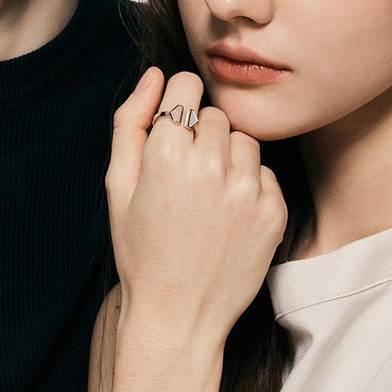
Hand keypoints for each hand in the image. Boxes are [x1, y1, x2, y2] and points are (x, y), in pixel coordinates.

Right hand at [107, 68, 286, 347]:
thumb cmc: (141, 251)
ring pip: (244, 141)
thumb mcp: (118, 186)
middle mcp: (210, 165)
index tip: (172, 136)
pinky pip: (267, 173)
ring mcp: (247, 189)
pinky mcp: (273, 211)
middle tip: (184, 181)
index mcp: (165, 153)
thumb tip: (155, 75)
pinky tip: (228, 218)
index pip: (185, 86)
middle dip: (200, 138)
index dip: (176, 108)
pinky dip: (250, 188)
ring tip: (207, 200)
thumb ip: (131, 122)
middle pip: (216, 115)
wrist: (178, 316)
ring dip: (228, 160)